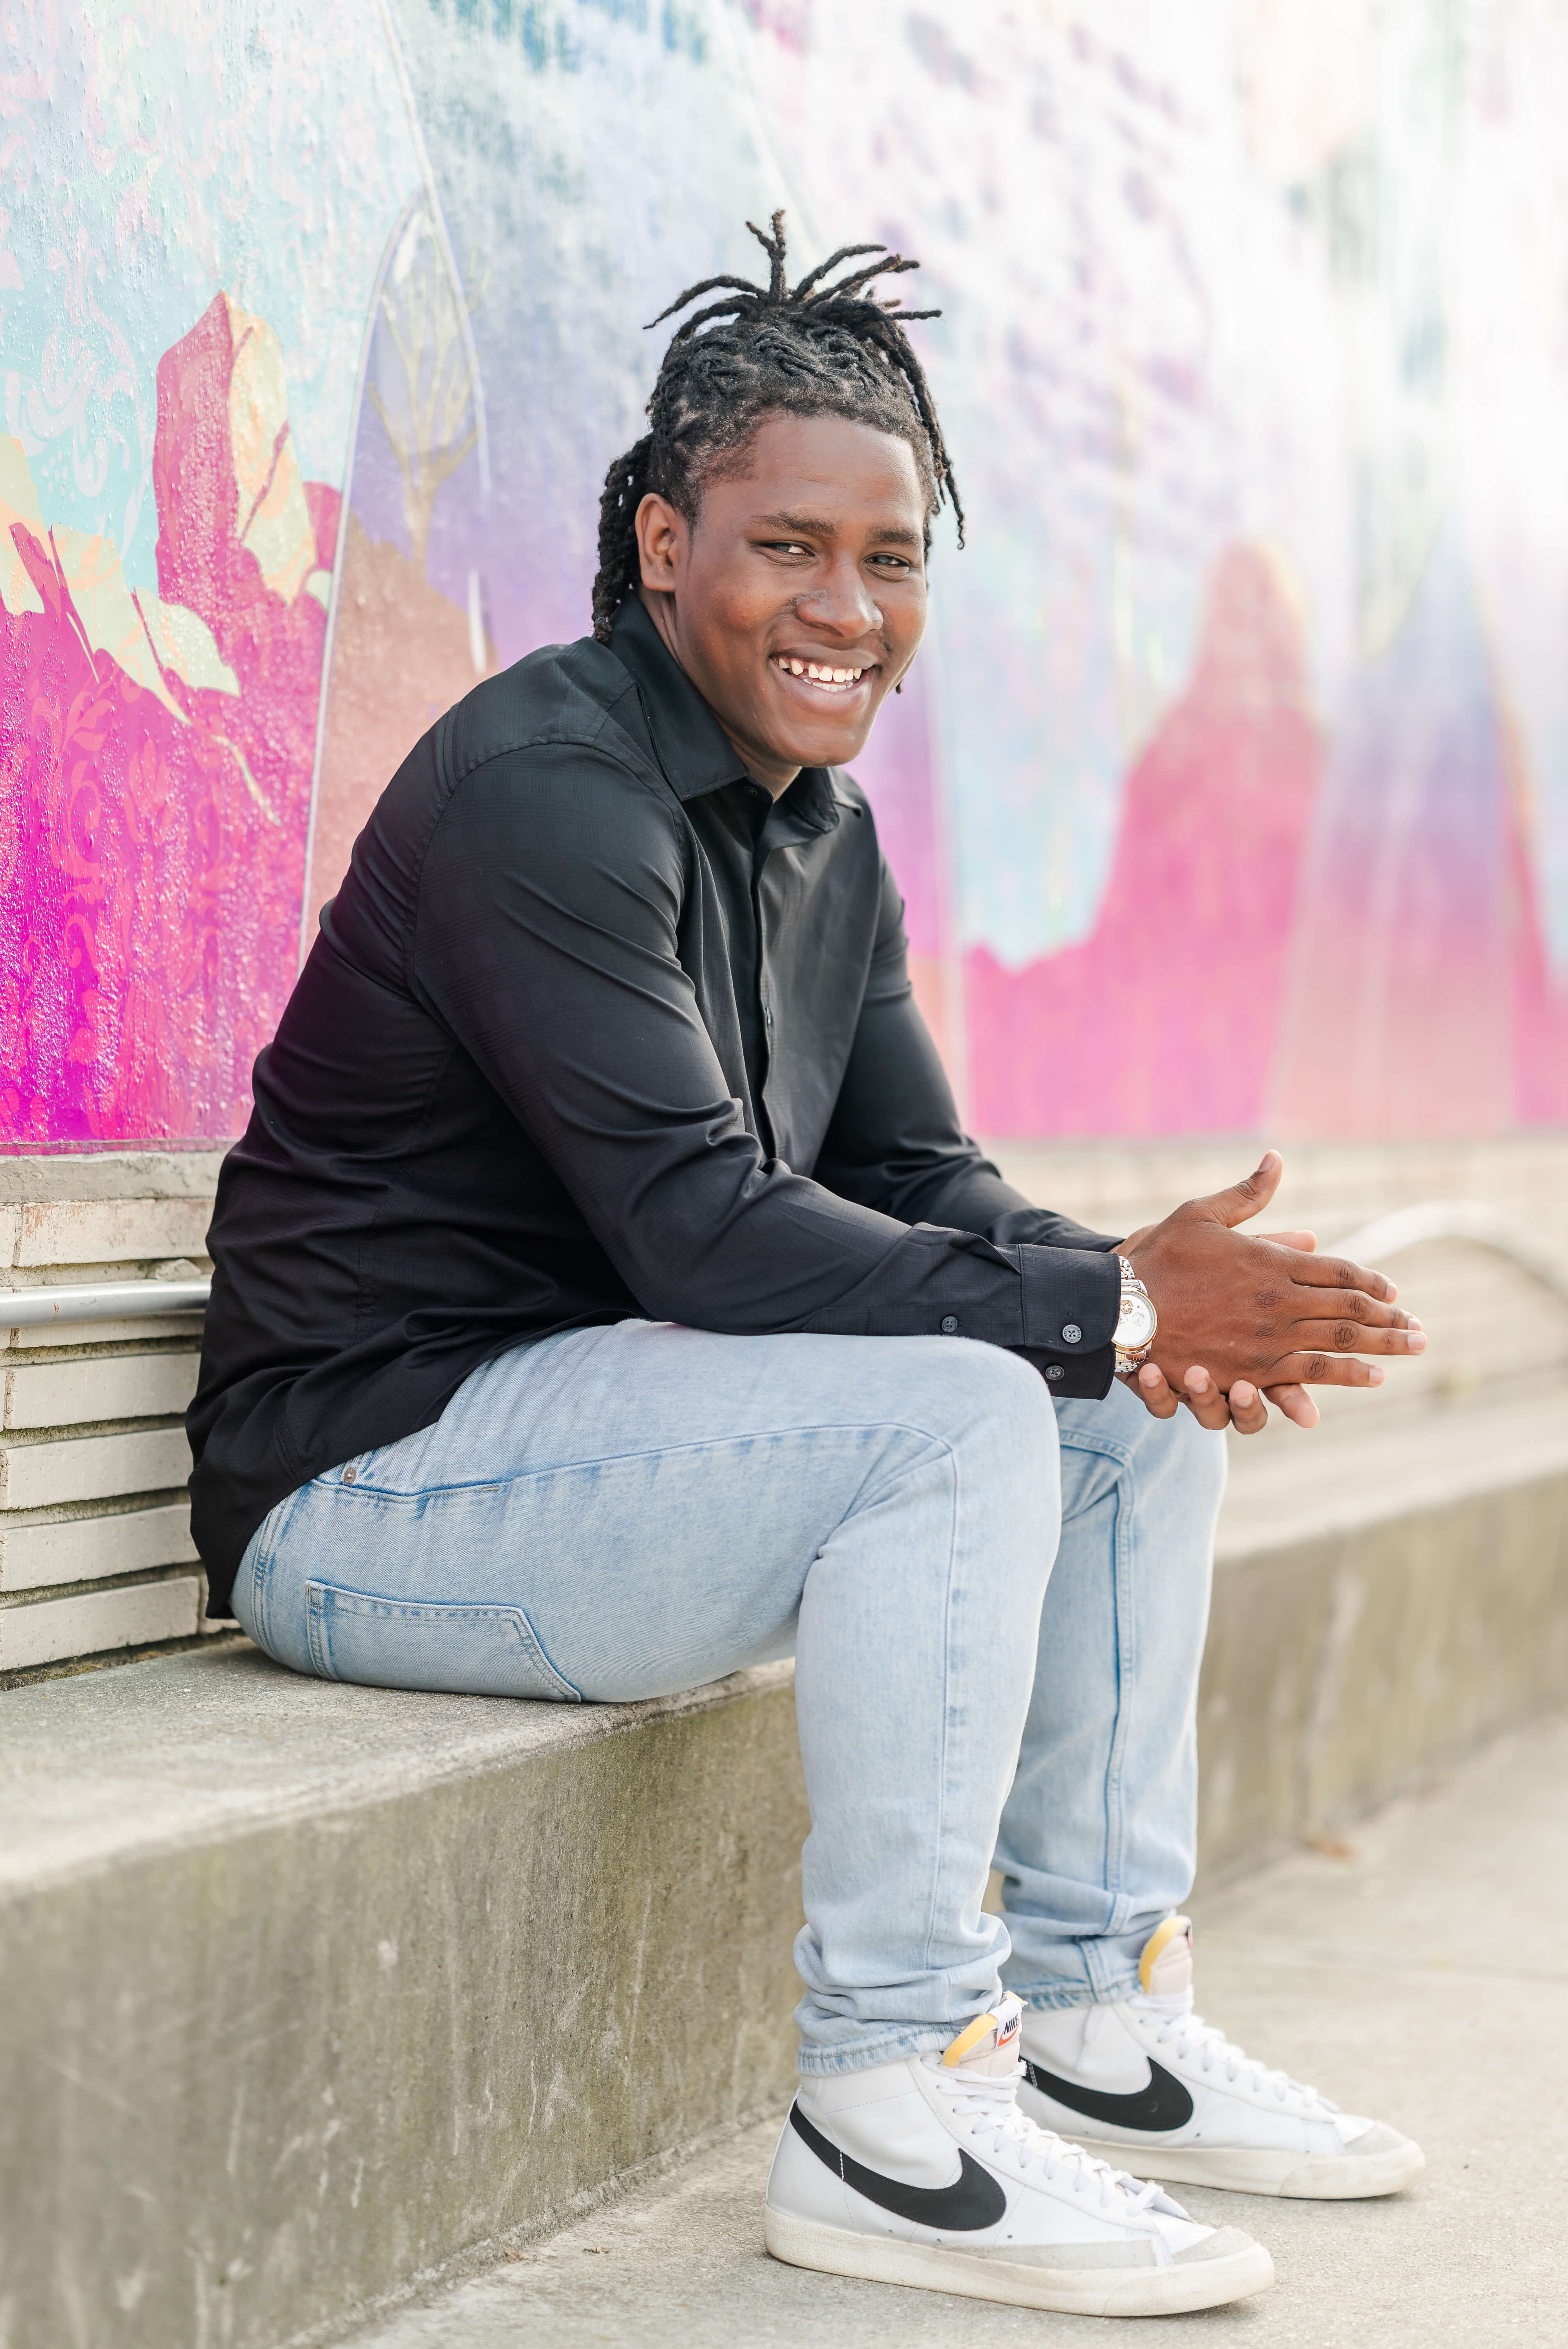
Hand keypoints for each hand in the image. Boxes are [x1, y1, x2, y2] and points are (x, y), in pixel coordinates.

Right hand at [1118, 1150, 1423, 1420]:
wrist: (1120, 1307)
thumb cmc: (1158, 1258)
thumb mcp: (1202, 1214)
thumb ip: (1247, 1194)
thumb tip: (1277, 1158)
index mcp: (1270, 1261)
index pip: (1338, 1271)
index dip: (1370, 1281)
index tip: (1393, 1290)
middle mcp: (1278, 1300)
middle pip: (1351, 1310)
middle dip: (1392, 1319)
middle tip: (1422, 1330)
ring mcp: (1268, 1338)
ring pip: (1339, 1342)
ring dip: (1382, 1347)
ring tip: (1411, 1350)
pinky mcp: (1251, 1368)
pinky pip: (1309, 1374)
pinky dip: (1344, 1374)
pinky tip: (1371, 1377)